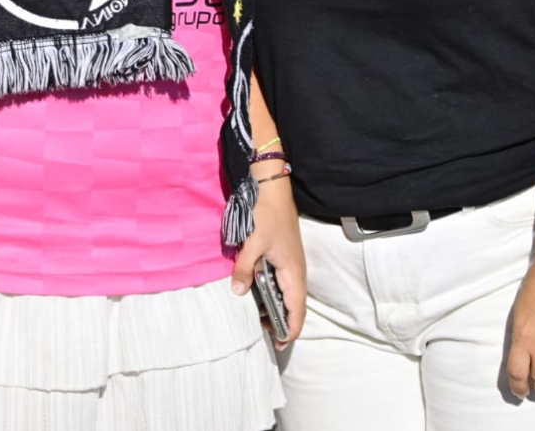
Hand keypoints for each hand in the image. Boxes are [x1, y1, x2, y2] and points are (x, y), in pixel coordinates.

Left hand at [230, 174, 306, 348]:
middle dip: (283, 322)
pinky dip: (274, 294)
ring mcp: (292, 264)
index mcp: (293, 272)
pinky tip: (258, 294)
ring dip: (277, 308)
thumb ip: (244, 269)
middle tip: (264, 333)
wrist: (273, 189)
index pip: (297, 310)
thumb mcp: (252, 244)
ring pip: (289, 295)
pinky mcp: (286, 257)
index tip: (279, 343)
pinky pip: (283, 283)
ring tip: (259, 318)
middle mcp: (296, 271)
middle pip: (295, 306)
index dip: (290, 329)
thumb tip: (237, 293)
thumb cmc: (266, 216)